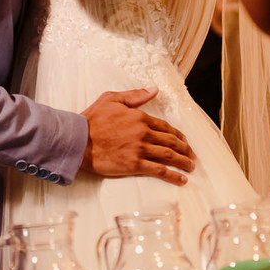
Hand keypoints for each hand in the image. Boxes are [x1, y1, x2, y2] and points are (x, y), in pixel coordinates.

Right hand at [78, 87, 195, 185]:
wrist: (78, 139)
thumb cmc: (92, 119)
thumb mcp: (112, 99)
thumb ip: (135, 95)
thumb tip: (154, 89)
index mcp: (140, 117)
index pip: (165, 127)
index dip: (177, 135)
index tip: (184, 140)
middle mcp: (144, 133)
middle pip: (171, 141)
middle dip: (185, 149)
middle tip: (191, 155)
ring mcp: (140, 149)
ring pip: (169, 155)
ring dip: (183, 161)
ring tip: (191, 166)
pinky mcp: (134, 165)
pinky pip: (159, 170)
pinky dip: (173, 176)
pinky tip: (182, 180)